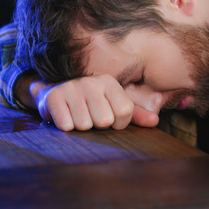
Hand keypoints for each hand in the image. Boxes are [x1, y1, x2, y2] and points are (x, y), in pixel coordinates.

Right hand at [22, 74, 159, 130]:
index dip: (117, 124)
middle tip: (89, 116)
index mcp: (109, 82)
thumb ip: (134, 114)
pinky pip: (67, 125)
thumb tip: (154, 121)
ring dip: (80, 127)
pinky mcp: (53, 96)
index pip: (125, 112)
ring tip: (76, 115)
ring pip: (85, 125)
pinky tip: (65, 116)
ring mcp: (71, 87)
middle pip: (105, 121)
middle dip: (97, 126)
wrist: (53, 94)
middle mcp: (91, 81)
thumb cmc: (88, 104)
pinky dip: (66, 127)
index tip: (108, 119)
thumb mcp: (112, 106)